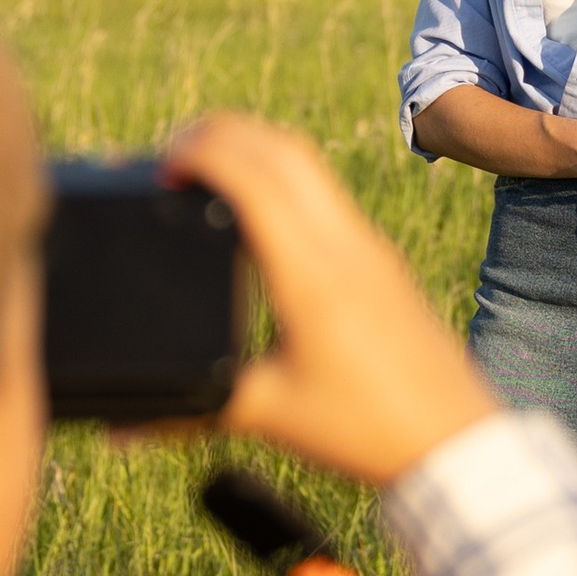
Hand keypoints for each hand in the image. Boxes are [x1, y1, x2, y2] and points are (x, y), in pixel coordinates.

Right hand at [163, 113, 496, 485]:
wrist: (456, 441)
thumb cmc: (365, 430)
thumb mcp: (269, 414)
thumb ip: (189, 412)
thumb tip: (120, 429)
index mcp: (310, 274)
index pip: (252, 175)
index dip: (199, 153)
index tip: (161, 167)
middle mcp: (344, 245)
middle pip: (281, 147)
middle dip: (221, 134)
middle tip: (174, 156)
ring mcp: (370, 247)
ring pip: (310, 164)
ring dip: (256, 149)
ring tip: (209, 174)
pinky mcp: (383, 261)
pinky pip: (328, 193)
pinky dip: (284, 177)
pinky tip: (260, 213)